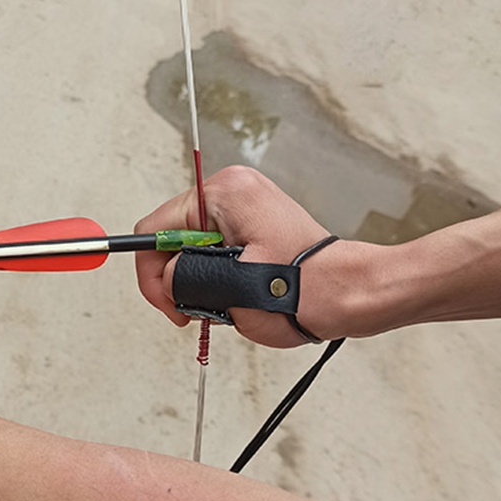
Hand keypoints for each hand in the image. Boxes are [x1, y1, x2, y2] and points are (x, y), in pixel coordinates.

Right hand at [135, 166, 334, 346]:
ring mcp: (244, 206)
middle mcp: (233, 190)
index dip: (151, 273)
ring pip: (190, 249)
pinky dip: (215, 277)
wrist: (349, 294)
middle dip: (177, 279)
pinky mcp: (252, 224)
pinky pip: (212, 251)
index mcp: (225, 193)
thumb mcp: (229, 287)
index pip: (156, 229)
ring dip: (197, 282)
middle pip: (172, 238)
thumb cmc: (305, 291)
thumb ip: (183, 277)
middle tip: (194, 310)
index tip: (166, 303)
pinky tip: (235, 294)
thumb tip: (166, 278)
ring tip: (226, 303)